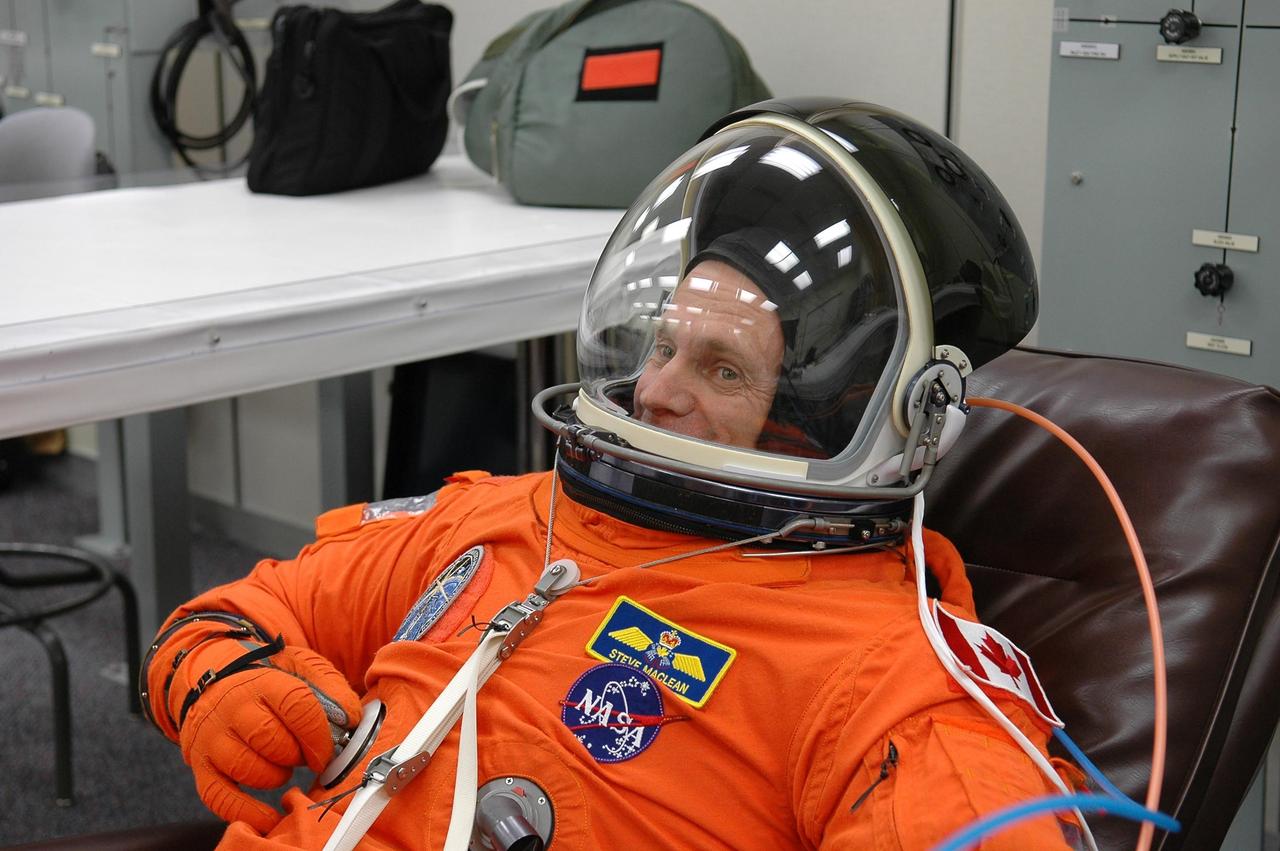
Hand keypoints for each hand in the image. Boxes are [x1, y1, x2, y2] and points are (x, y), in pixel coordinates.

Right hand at [173, 642, 361, 832]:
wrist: (215, 677)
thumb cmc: (267, 676)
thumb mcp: (302, 668)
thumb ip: (332, 689)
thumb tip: (352, 720)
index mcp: (265, 682)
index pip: (298, 708)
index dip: (319, 736)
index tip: (328, 751)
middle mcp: (234, 708)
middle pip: (273, 742)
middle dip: (298, 755)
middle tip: (304, 755)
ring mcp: (213, 737)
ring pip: (250, 770)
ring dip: (276, 776)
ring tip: (282, 764)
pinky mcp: (201, 764)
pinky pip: (220, 797)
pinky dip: (247, 811)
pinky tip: (268, 815)